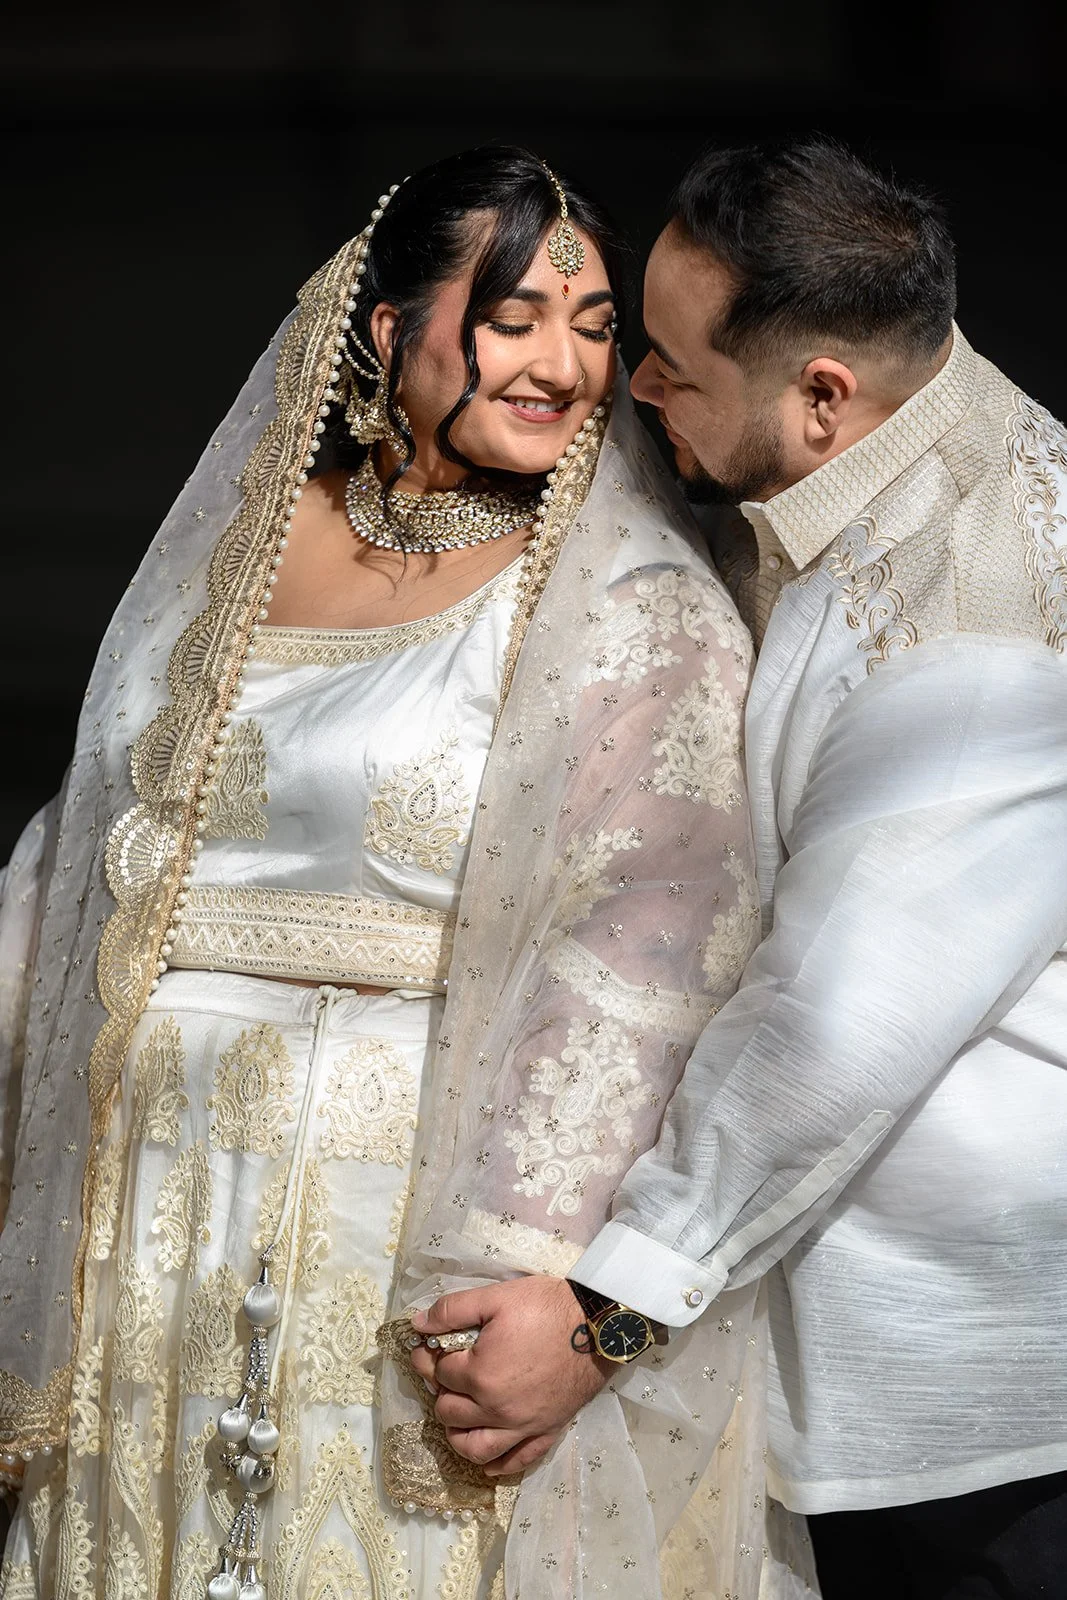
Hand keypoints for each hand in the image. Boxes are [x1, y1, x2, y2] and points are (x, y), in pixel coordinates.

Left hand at [409, 1276, 610, 1475]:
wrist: (598, 1325)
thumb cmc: (546, 1307)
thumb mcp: (496, 1298)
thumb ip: (452, 1310)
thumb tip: (417, 1325)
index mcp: (480, 1375)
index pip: (440, 1373)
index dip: (430, 1357)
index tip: (428, 1345)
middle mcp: (496, 1409)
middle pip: (450, 1412)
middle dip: (442, 1392)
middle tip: (448, 1373)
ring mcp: (522, 1426)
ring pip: (475, 1449)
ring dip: (458, 1436)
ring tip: (458, 1417)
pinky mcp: (546, 1432)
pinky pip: (516, 1461)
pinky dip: (497, 1465)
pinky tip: (488, 1458)